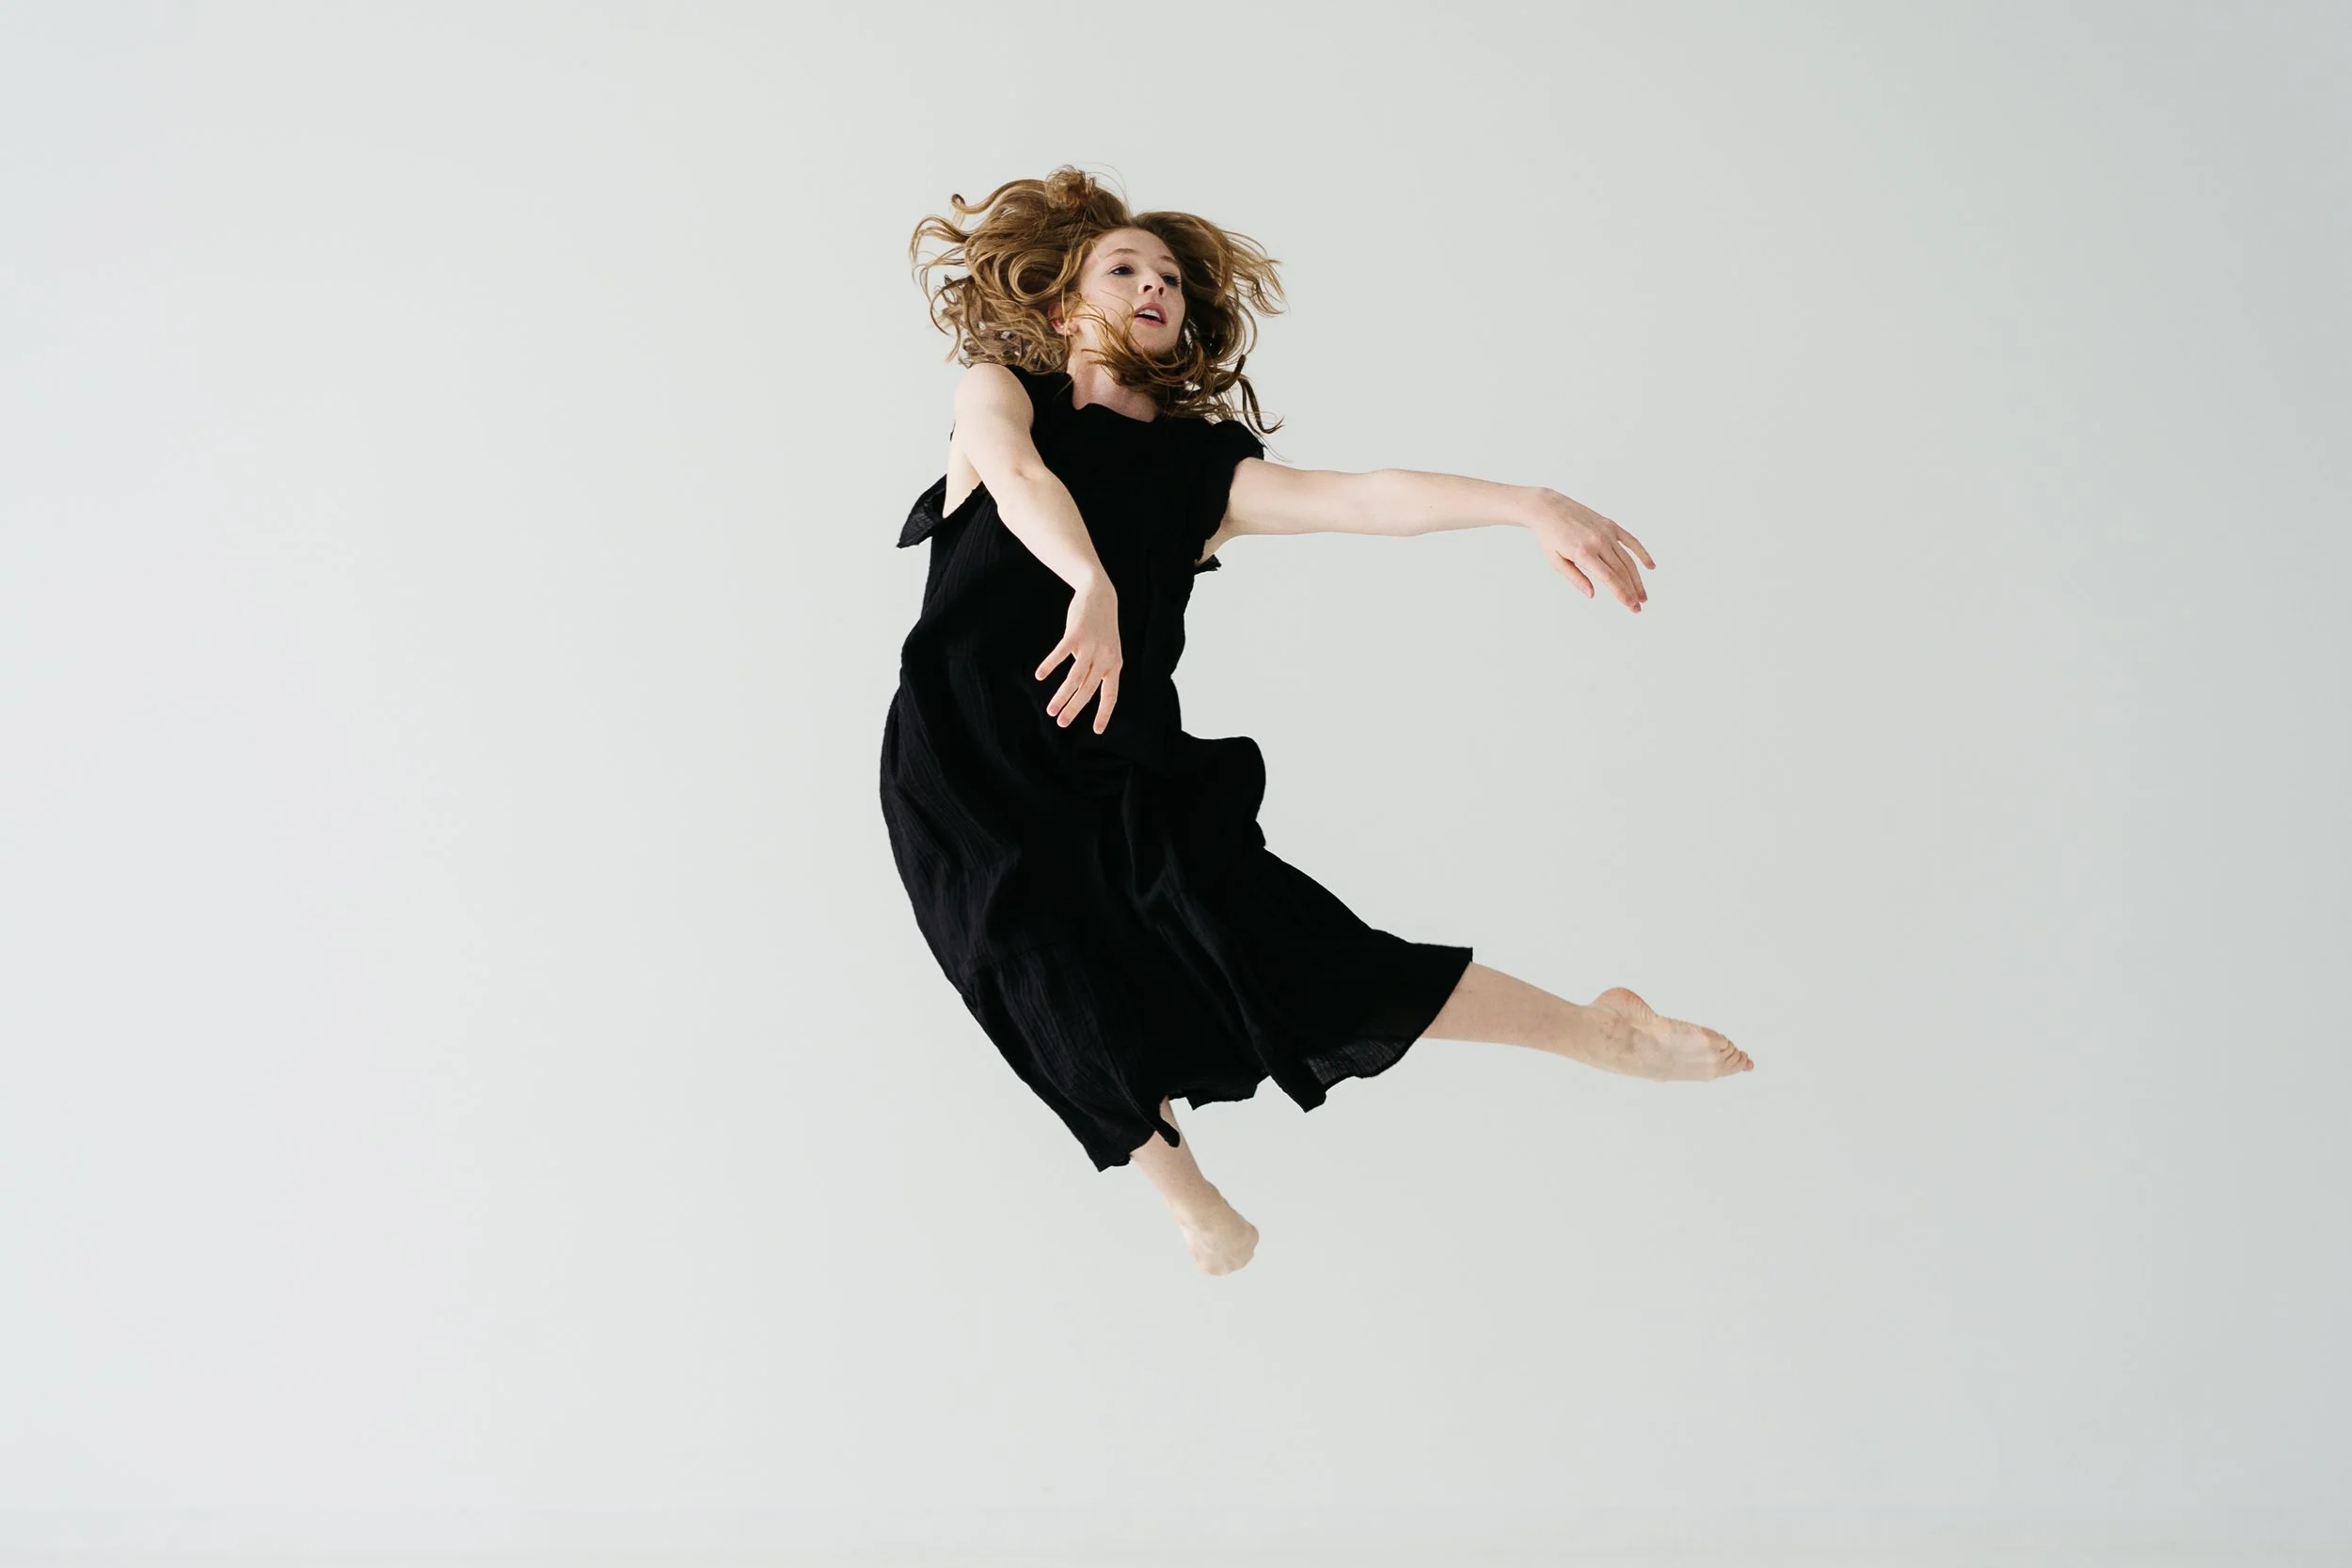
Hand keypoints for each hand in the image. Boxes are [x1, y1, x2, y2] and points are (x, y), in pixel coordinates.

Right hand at [1036, 576, 1122, 732]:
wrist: (1101, 595)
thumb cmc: (1102, 627)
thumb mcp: (1108, 649)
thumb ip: (1098, 668)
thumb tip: (1081, 689)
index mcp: (1114, 665)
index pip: (1111, 694)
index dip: (1104, 712)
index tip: (1096, 730)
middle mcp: (1105, 658)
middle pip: (1088, 690)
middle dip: (1074, 708)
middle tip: (1061, 723)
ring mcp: (1091, 646)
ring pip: (1075, 678)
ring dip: (1061, 695)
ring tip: (1050, 710)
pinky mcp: (1076, 634)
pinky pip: (1062, 654)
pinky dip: (1050, 665)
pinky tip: (1040, 676)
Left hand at [1527, 488, 1653, 612]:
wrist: (1550, 509)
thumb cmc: (1550, 537)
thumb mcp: (1556, 561)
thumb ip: (1575, 578)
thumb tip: (1591, 595)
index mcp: (1584, 553)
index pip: (1609, 578)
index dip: (1622, 593)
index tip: (1631, 606)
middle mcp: (1599, 542)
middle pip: (1622, 571)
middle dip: (1632, 591)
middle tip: (1638, 607)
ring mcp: (1607, 533)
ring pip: (1628, 559)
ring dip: (1637, 579)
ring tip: (1642, 595)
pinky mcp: (1611, 525)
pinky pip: (1631, 541)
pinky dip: (1642, 554)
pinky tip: (1650, 566)